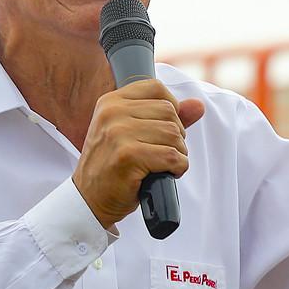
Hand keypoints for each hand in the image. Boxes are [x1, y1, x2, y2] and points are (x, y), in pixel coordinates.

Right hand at [72, 79, 206, 227]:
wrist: (89, 200)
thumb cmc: (113, 167)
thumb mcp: (133, 134)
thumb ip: (165, 117)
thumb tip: (198, 105)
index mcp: (111, 102)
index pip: (156, 88)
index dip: (170, 109)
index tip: (161, 130)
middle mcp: (112, 113)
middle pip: (169, 112)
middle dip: (175, 135)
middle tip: (160, 153)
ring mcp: (118, 133)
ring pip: (173, 134)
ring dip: (177, 154)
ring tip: (160, 165)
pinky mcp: (128, 156)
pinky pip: (172, 156)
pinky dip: (177, 168)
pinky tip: (164, 174)